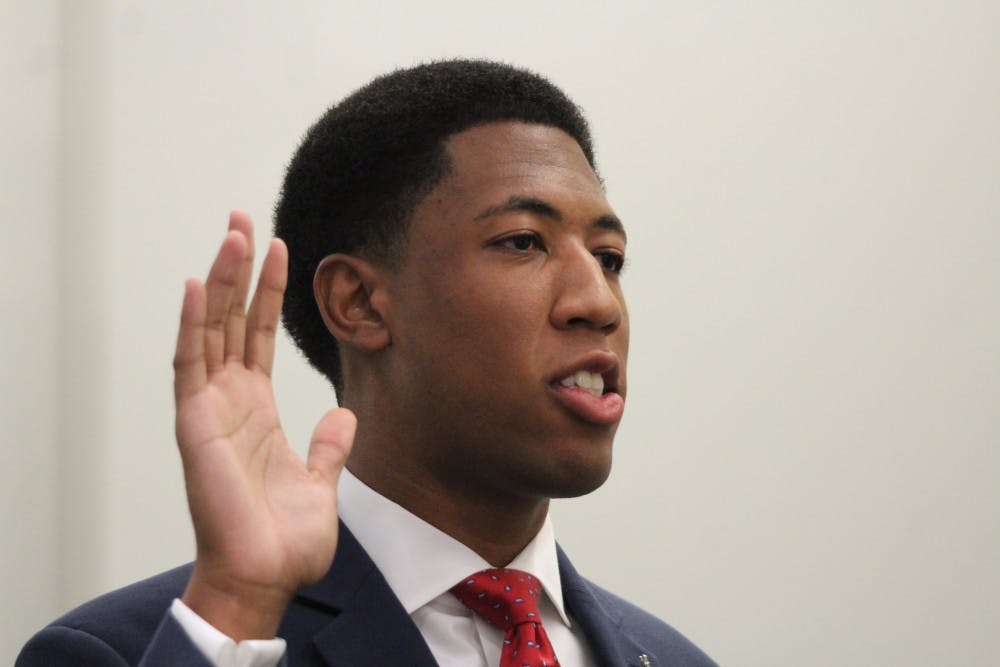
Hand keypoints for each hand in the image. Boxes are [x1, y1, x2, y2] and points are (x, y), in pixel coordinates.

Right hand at [173, 211, 354, 639]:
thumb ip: (328, 445)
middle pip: (229, 319)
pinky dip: (190, 324)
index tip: (276, 247)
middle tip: (241, 217)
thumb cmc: (284, 538)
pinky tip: (193, 284)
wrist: (266, 575)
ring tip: (231, 233)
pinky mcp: (196, 424)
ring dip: (218, 281)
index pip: (257, 335)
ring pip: (209, 329)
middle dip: (236, 268)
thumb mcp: (320, 480)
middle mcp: (229, 401)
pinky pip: (189, 365)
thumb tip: (344, 415)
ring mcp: (209, 409)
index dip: (266, 291)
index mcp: (256, 409)